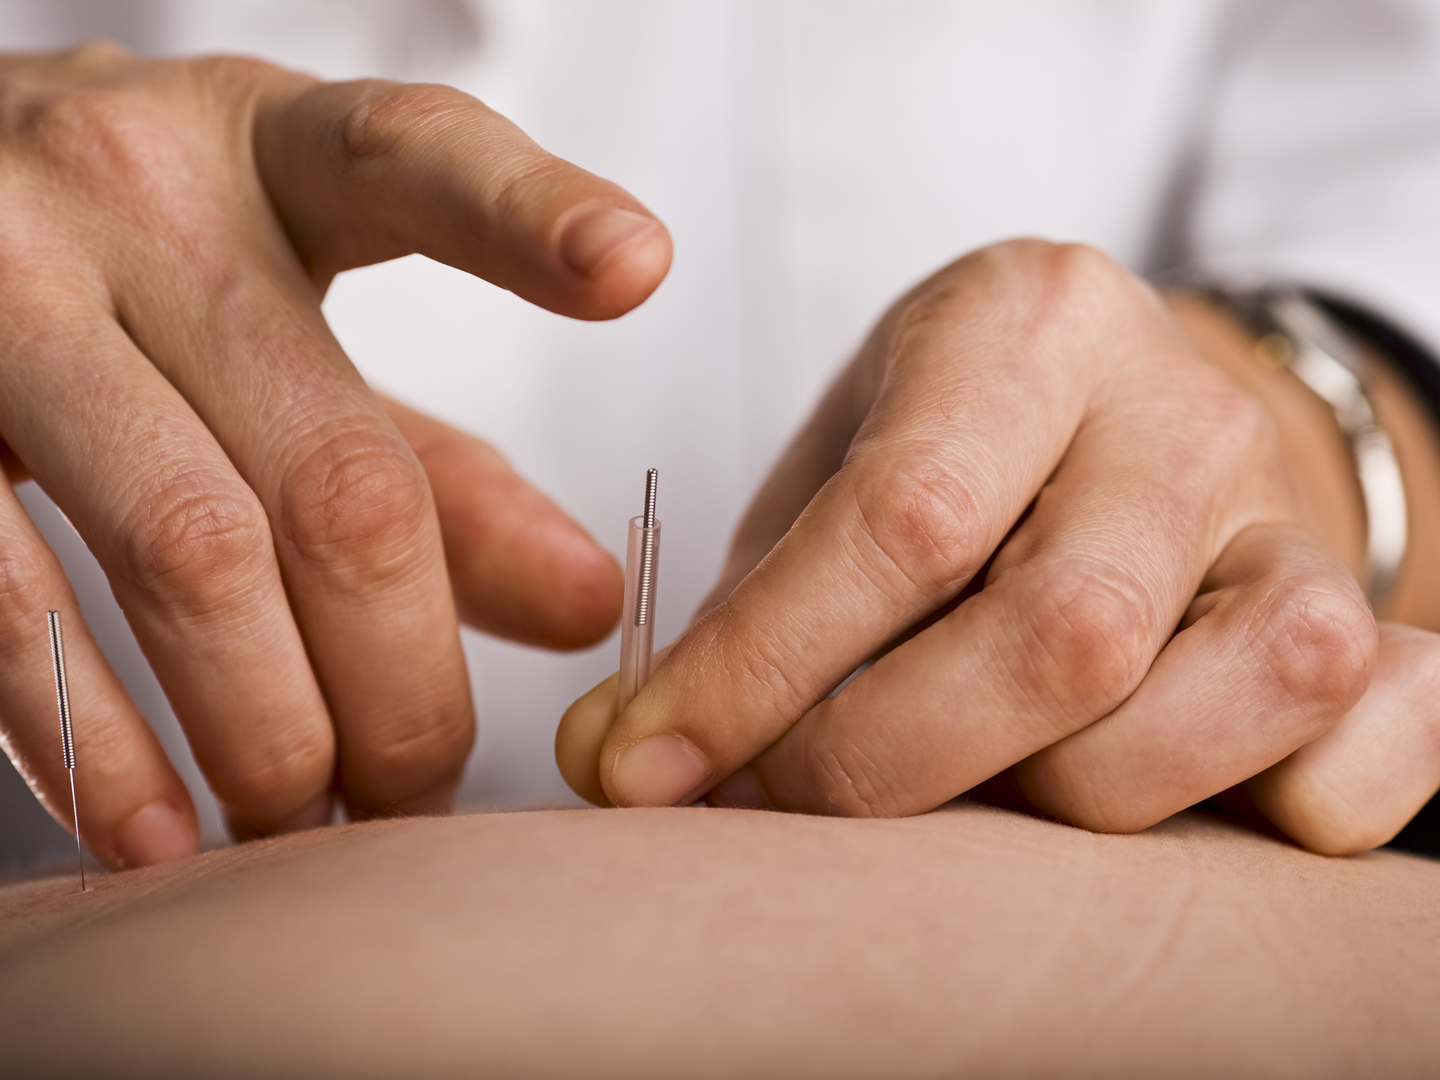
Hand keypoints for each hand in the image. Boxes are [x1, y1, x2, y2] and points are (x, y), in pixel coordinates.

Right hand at [0, 43, 669, 866]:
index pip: (412, 156)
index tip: (637, 266)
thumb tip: (589, 607)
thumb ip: (439, 464)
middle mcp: (130, 198)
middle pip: (339, 474)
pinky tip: (163, 832)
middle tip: (425, 784)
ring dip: (271, 728)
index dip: (528, 214)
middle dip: (405, 678)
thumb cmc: (138, 271)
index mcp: (268, 151)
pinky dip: (100, 745)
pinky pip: (10, 607)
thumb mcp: (301, 327)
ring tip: (313, 820)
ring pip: (187, 551)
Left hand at [554, 239, 1434, 850]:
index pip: (900, 517)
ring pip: (1221, 704)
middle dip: (888, 764)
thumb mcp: (834, 477)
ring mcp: (1288, 521)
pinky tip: (1167, 809)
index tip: (644, 768)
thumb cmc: (948, 453)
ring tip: (963, 793)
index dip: (758, 670)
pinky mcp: (1360, 615)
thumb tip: (619, 765)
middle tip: (782, 796)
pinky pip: (1373, 749)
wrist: (1120, 414)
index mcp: (1027, 324)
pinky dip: (1280, 814)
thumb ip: (747, 612)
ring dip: (1058, 803)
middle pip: (1061, 634)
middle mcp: (1178, 413)